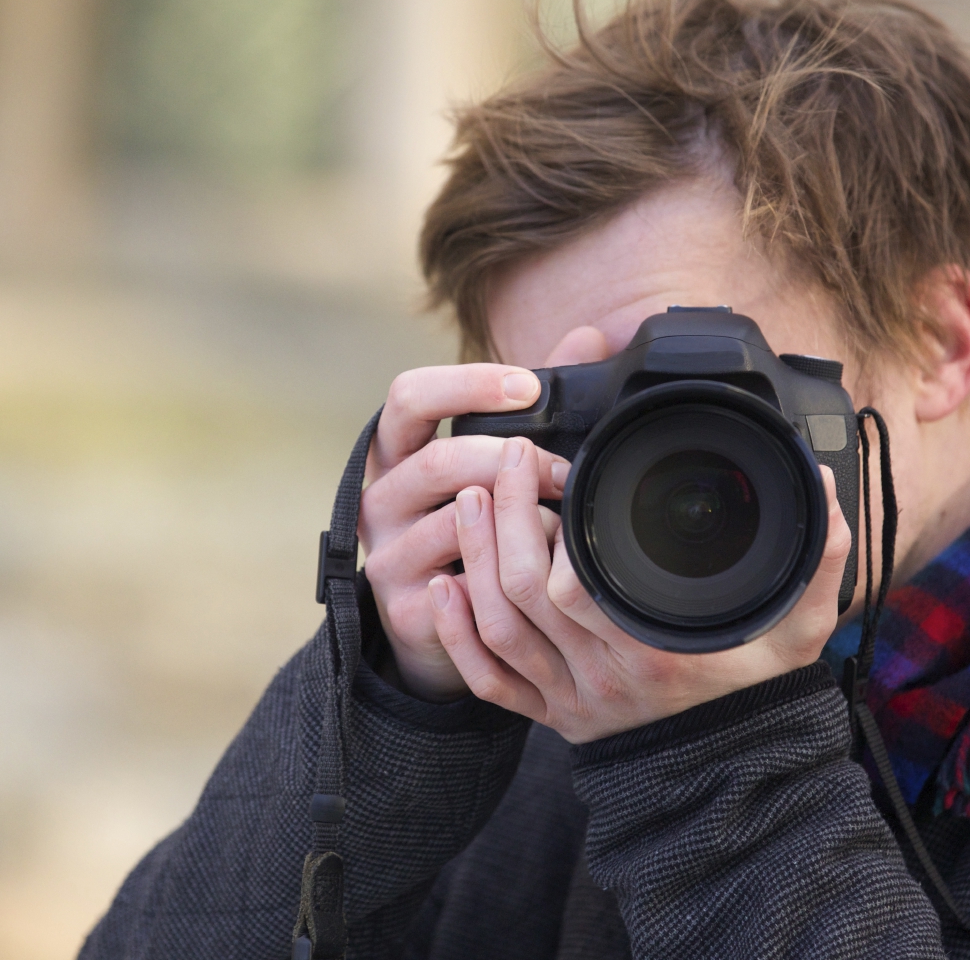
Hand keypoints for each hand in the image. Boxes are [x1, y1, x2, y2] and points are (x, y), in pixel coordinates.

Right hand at [358, 363, 568, 700]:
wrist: (441, 631)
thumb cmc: (474, 531)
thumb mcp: (497, 462)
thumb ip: (535, 404)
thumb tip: (588, 337)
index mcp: (398, 453)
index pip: (409, 396)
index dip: (467, 384)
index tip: (529, 388)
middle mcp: (381, 498)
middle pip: (438, 461)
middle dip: (509, 462)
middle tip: (563, 471)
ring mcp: (386, 556)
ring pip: (453, 523)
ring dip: (517, 519)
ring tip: (559, 523)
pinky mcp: (404, 609)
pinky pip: (462, 584)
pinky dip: (506, 573)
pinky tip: (536, 572)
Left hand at [429, 435, 851, 742]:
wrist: (741, 780)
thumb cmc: (762, 694)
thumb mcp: (801, 625)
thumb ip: (816, 557)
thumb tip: (824, 486)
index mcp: (653, 649)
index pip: (571, 583)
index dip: (541, 521)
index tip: (543, 462)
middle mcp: (603, 678)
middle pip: (520, 594)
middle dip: (500, 518)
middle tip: (501, 461)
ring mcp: (570, 702)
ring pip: (497, 628)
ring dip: (473, 560)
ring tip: (469, 499)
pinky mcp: (551, 718)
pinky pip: (488, 683)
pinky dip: (455, 638)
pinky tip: (439, 589)